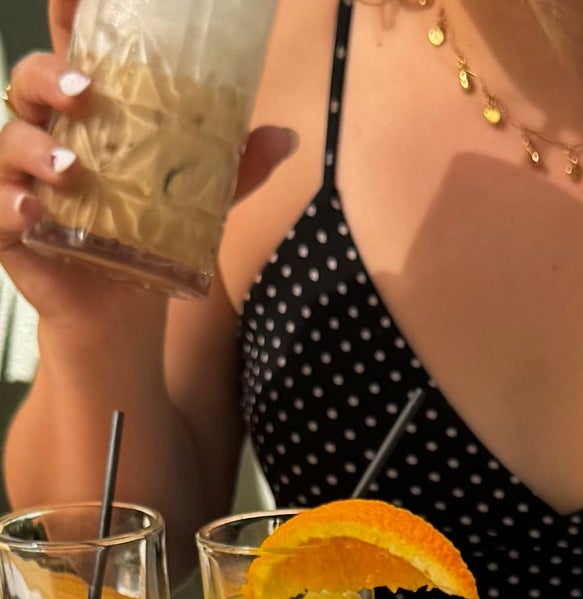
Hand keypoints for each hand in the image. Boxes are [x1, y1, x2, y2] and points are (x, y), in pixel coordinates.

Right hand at [0, 24, 295, 327]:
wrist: (122, 315)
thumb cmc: (148, 242)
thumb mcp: (198, 204)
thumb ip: (234, 170)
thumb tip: (286, 137)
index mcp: (86, 117)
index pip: (71, 52)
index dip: (68, 15)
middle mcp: (46, 135)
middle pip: (31, 83)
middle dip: (50, 77)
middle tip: (86, 92)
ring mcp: (22, 178)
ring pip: (8, 141)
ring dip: (33, 148)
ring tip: (69, 170)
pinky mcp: (8, 226)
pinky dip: (9, 205)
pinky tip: (34, 212)